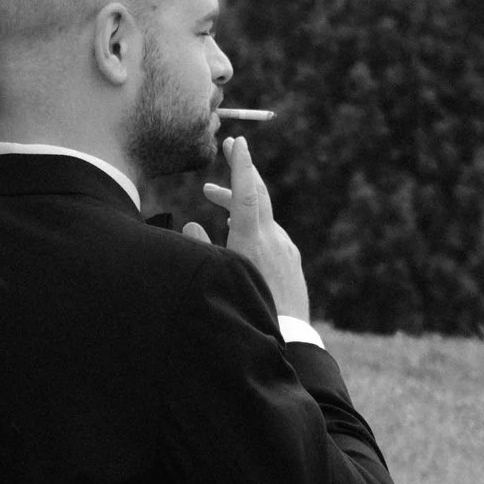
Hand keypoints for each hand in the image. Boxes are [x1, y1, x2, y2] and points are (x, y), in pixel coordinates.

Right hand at [200, 137, 311, 323]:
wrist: (291, 340)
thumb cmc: (251, 312)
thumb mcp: (221, 278)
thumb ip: (202, 250)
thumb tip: (190, 227)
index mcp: (253, 242)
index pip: (248, 193)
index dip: (241, 165)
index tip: (237, 142)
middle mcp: (273, 240)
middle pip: (258, 194)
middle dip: (240, 170)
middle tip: (226, 148)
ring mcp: (286, 250)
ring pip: (263, 216)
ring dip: (239, 203)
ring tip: (213, 201)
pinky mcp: (292, 261)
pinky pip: (271, 233)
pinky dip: (253, 224)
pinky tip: (240, 233)